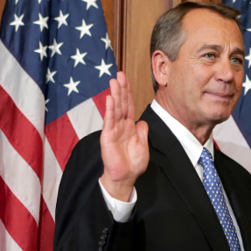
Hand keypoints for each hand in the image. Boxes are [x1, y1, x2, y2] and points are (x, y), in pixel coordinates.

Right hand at [99, 72, 148, 201]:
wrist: (125, 177)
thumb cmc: (133, 163)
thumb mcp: (143, 145)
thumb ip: (142, 132)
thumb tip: (142, 121)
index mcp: (130, 126)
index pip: (129, 106)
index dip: (128, 93)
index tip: (126, 80)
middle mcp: (121, 125)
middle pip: (121, 103)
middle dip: (121, 88)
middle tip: (120, 74)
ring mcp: (113, 130)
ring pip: (115, 109)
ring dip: (115, 94)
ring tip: (114, 81)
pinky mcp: (107, 136)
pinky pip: (109, 121)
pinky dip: (110, 109)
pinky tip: (110, 99)